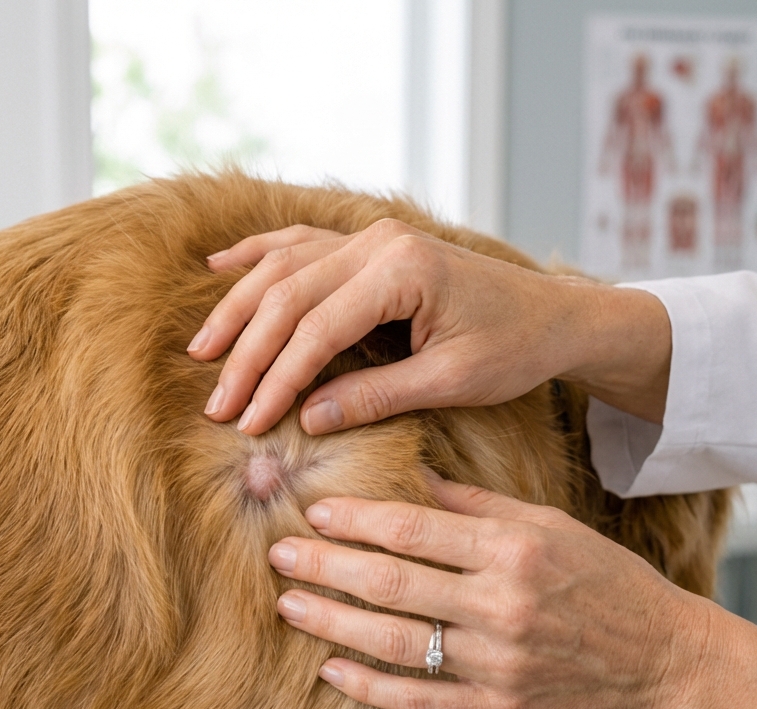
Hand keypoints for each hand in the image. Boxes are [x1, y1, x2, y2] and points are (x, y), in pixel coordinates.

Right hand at [190, 220, 672, 434]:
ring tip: (201, 350)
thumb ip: (376, 397)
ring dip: (238, 308)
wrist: (554, 314)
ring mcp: (372, 236)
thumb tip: (306, 421)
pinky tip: (219, 267)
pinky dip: (257, 255)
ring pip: (283, 265)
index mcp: (404, 270)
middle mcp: (379, 242)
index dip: (277, 379)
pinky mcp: (370, 244)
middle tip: (218, 405)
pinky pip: (299, 243)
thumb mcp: (450, 382)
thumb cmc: (514, 348)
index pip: (317, 328)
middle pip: (287, 295)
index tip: (248, 423)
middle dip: (247, 354)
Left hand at [268, 472, 756, 708]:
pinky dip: (371, 688)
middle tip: (277, 554)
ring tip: (288, 604)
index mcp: (513, 550)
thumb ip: (476, 507)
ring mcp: (498, 664)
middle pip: (393, 584)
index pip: (413, 531)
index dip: (355, 520)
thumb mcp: (547, 525)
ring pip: (396, 643)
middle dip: (327, 567)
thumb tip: (411, 479)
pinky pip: (421, 700)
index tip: (312, 512)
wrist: (663, 657)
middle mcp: (502, 606)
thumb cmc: (602, 579)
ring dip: (334, 623)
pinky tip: (330, 670)